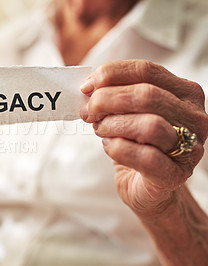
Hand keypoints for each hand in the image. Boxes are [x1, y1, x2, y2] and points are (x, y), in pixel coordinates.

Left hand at [80, 60, 207, 214]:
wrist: (148, 187)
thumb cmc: (137, 145)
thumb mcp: (127, 113)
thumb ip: (114, 97)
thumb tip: (87, 89)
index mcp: (183, 92)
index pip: (145, 70)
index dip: (110, 75)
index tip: (86, 87)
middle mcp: (193, 116)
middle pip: (146, 95)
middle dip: (106, 100)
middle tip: (88, 112)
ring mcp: (189, 147)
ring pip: (149, 125)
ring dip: (113, 126)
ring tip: (101, 130)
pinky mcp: (176, 174)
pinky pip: (145, 157)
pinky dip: (119, 149)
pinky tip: (110, 147)